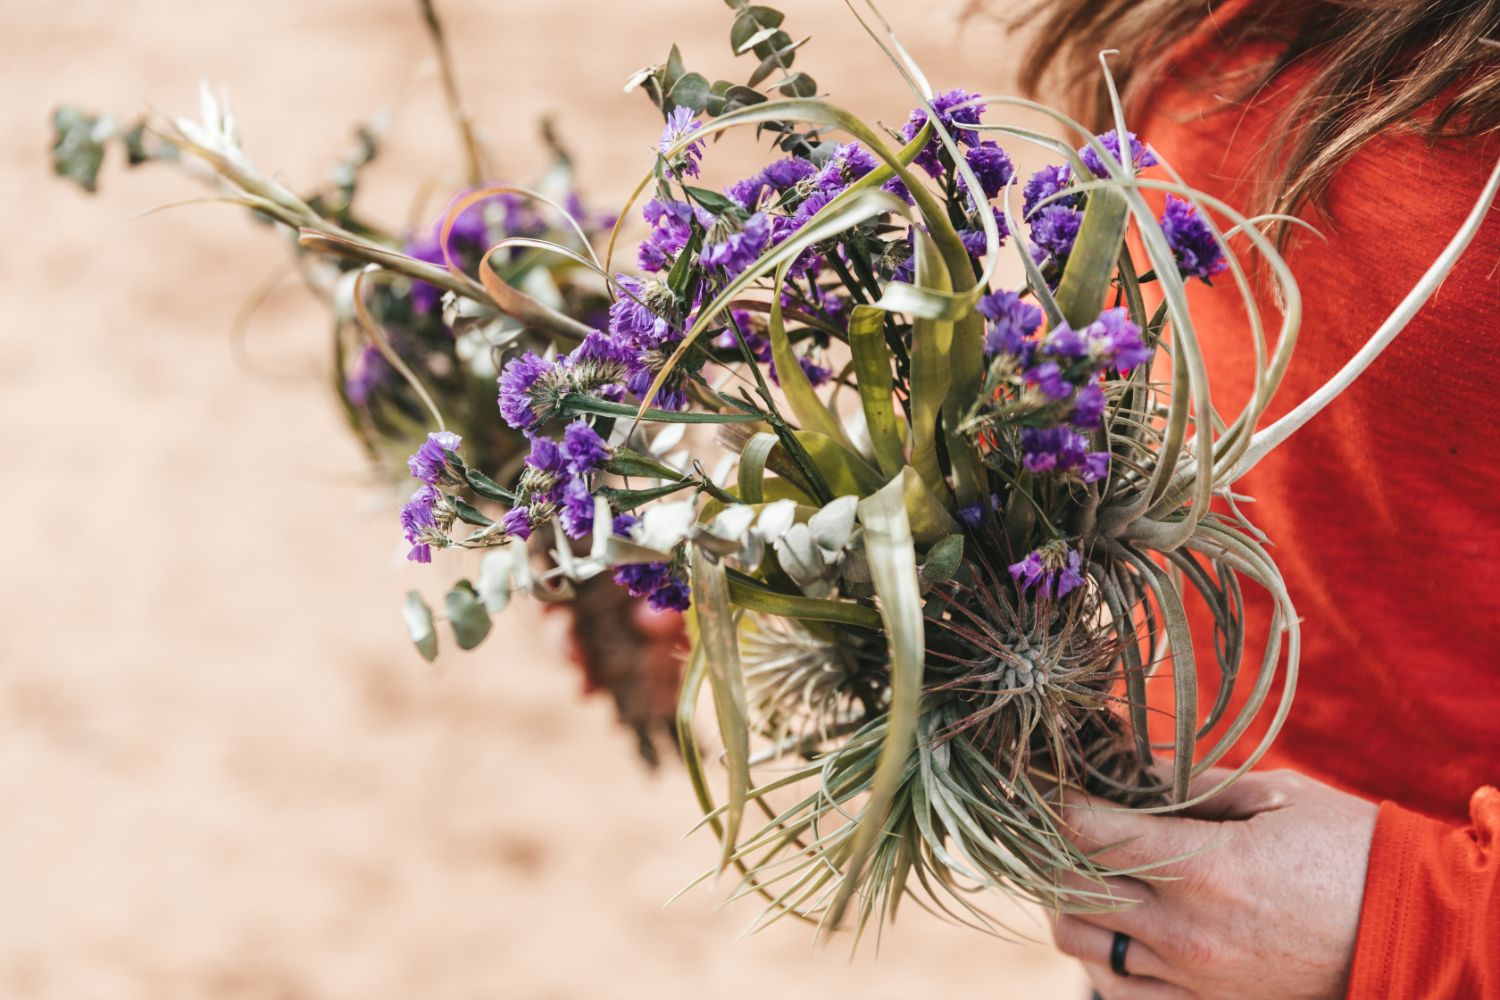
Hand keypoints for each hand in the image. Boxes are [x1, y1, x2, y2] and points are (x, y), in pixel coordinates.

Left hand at [1049, 768, 1378, 998]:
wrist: (1411, 932)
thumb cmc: (1348, 850)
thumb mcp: (1274, 793)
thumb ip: (1190, 780)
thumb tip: (1125, 762)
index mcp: (1202, 867)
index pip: (1085, 830)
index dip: (1054, 799)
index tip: (1047, 778)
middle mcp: (1185, 929)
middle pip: (1066, 884)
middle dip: (1046, 843)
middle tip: (1052, 814)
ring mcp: (1191, 976)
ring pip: (1079, 939)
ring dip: (1062, 897)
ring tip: (1076, 864)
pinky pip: (1116, 988)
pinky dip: (1096, 953)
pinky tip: (1107, 920)